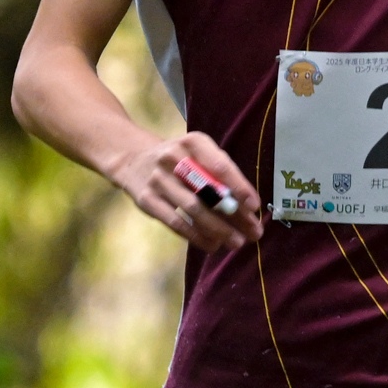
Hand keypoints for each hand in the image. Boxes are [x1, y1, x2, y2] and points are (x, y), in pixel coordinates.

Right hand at [112, 133, 265, 251]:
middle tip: (253, 232)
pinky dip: (197, 236)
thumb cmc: (179, 160)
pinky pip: (175, 222)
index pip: (220, 165)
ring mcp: (158, 179)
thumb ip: (220, 174)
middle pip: (208, 191)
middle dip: (234, 215)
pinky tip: (212, 244)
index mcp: (193, 143)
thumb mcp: (198, 153)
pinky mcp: (146, 200)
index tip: (254, 206)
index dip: (239, 187)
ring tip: (236, 242)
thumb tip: (248, 208)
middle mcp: (173, 158)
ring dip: (219, 230)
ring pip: (194, 209)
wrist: (133, 159)